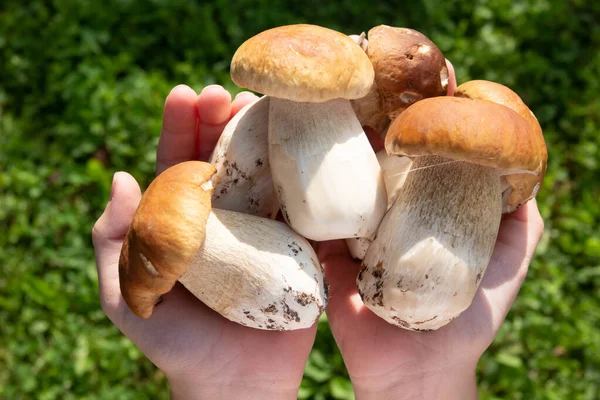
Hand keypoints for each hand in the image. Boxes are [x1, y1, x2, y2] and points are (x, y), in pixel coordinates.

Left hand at [92, 85, 316, 399]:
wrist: (233, 382)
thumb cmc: (176, 342)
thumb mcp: (126, 294)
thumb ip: (114, 240)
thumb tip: (120, 178)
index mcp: (181, 219)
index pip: (178, 161)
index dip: (180, 126)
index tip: (185, 95)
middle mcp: (222, 214)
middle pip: (222, 155)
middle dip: (221, 119)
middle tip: (226, 93)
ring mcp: (261, 225)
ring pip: (262, 169)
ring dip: (263, 135)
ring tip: (263, 106)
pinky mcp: (294, 243)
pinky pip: (298, 202)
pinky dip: (300, 171)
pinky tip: (305, 145)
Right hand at [319, 59, 544, 398]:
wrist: (414, 368)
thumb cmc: (467, 319)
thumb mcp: (507, 264)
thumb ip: (518, 223)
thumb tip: (522, 172)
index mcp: (426, 204)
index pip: (422, 146)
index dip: (421, 110)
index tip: (419, 78)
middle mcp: (388, 207)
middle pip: (376, 150)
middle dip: (369, 113)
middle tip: (362, 76)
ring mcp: (353, 224)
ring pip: (340, 172)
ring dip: (333, 136)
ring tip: (326, 101)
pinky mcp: (322, 246)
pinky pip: (309, 210)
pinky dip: (302, 183)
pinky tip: (294, 146)